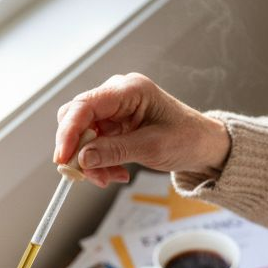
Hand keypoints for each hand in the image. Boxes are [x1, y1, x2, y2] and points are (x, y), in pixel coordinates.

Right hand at [55, 73, 230, 187]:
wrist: (204, 144)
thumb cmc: (187, 138)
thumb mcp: (152, 148)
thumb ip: (114, 151)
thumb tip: (81, 159)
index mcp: (129, 89)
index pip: (84, 105)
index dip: (68, 132)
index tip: (63, 159)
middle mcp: (117, 94)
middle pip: (76, 118)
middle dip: (78, 150)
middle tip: (87, 176)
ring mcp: (114, 109)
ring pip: (82, 135)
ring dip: (91, 161)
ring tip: (111, 178)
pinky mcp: (114, 124)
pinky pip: (93, 143)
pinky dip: (99, 162)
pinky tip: (117, 173)